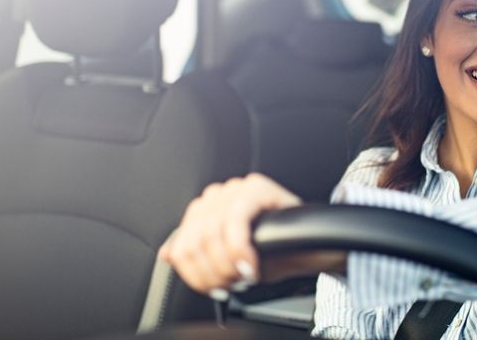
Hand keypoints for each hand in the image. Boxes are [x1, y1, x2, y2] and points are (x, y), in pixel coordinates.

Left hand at [159, 173, 301, 293]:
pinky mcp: (256, 188)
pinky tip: (251, 266)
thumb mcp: (226, 258)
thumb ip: (196, 253)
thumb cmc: (270, 251)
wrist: (308, 246)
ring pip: (211, 233)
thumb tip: (168, 254)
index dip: (194, 273)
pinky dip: (240, 250)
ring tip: (243, 277)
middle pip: (194, 241)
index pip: (182, 242)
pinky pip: (236, 223)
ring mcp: (237, 188)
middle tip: (231, 286)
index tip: (213, 289)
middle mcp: (218, 194)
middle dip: (212, 272)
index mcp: (206, 208)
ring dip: (227, 265)